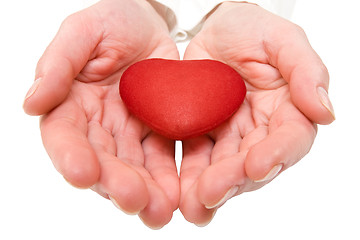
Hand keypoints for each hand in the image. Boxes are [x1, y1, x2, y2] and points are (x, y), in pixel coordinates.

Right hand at [23, 0, 179, 228]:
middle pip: (103, 161)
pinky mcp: (157, 131)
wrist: (149, 24)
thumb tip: (31, 103)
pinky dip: (168, 178)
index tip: (82, 174)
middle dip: (116, 183)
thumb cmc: (112, 21)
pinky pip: (162, 157)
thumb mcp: (83, 32)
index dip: (71, 156)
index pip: (64, 136)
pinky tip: (176, 195)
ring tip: (158, 212)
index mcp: (71, 104)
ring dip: (145, 191)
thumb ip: (58, 65)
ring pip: (133, 167)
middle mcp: (97, 126)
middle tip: (133, 201)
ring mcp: (128, 132)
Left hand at [179, 2, 334, 225]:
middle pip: (252, 162)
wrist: (216, 28)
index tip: (257, 166)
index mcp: (287, 110)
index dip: (277, 155)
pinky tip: (179, 192)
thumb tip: (324, 111)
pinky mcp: (203, 133)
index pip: (290, 139)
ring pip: (223, 167)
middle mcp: (261, 129)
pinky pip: (196, 156)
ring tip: (192, 205)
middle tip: (210, 194)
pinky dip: (187, 175)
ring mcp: (231, 135)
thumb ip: (306, 71)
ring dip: (208, 187)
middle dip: (233, 179)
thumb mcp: (282, 39)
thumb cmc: (253, 29)